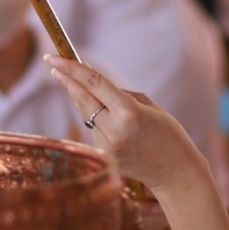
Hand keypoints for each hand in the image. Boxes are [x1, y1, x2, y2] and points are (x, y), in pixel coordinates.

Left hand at [46, 57, 211, 194]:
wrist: (175, 172)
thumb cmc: (168, 134)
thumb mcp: (148, 106)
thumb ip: (118, 92)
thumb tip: (90, 80)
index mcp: (129, 113)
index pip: (93, 84)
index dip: (71, 68)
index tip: (53, 57)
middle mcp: (114, 130)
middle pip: (81, 98)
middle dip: (66, 79)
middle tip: (53, 63)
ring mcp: (106, 146)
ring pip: (86, 114)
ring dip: (82, 98)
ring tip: (82, 87)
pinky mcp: (103, 157)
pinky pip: (93, 129)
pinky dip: (95, 118)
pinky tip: (107, 118)